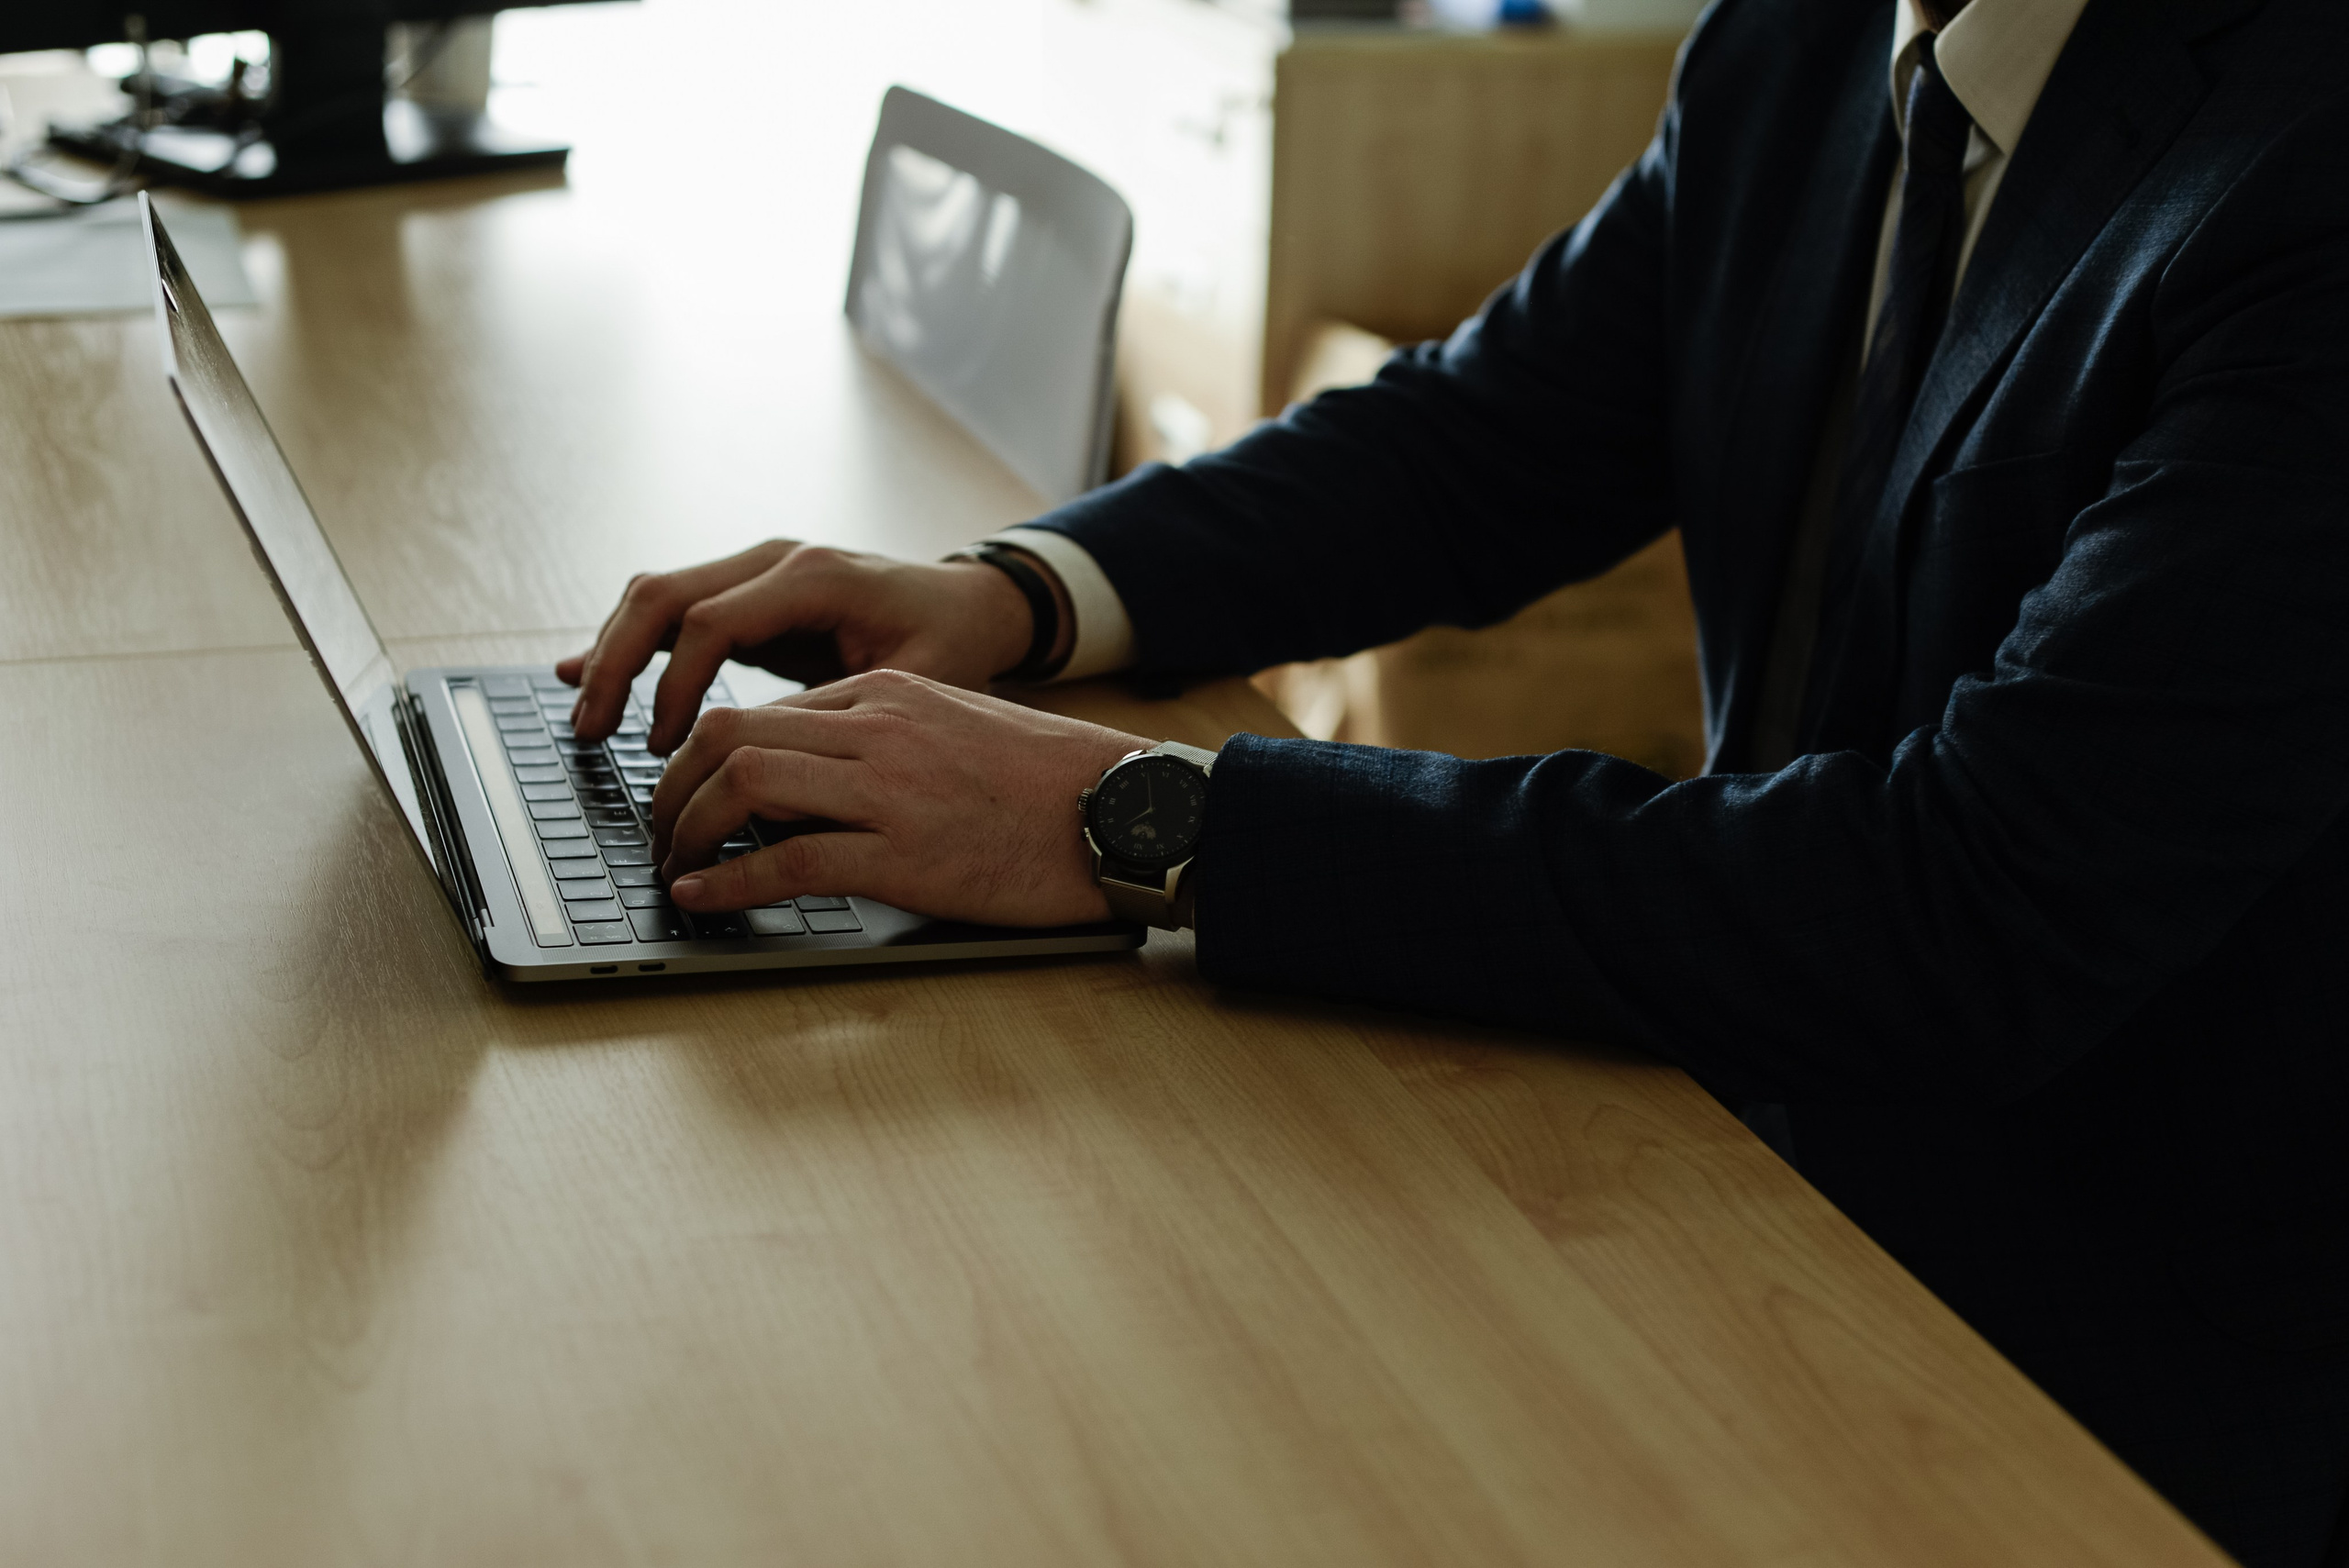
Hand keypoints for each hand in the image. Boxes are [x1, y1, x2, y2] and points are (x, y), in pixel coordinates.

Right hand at [557, 539, 1051, 753]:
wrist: (969, 605)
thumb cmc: (950, 645)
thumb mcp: (912, 685)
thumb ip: (838, 713)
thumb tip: (761, 765)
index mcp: (814, 577)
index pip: (712, 621)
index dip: (675, 686)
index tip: (663, 745)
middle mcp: (775, 560)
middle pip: (663, 595)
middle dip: (618, 664)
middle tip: (592, 733)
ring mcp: (756, 570)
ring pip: (655, 596)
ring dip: (612, 655)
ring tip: (587, 721)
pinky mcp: (747, 592)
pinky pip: (672, 610)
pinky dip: (629, 644)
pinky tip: (584, 677)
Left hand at [652, 669, 1152, 926]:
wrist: (1122, 812)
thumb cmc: (1048, 785)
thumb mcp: (956, 732)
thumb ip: (884, 742)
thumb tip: (807, 788)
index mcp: (890, 692)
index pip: (765, 709)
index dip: (704, 754)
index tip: (685, 793)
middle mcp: (878, 727)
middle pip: (730, 732)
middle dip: (671, 784)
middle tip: (658, 828)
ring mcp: (889, 788)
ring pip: (742, 781)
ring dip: (685, 827)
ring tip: (672, 862)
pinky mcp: (904, 854)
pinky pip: (786, 860)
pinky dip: (726, 879)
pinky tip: (702, 895)